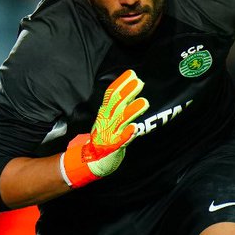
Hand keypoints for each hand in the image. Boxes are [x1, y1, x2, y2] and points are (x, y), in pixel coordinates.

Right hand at [60, 69, 148, 187]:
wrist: (89, 160)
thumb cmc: (102, 138)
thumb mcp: (107, 119)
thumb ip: (118, 107)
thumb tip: (130, 91)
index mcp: (104, 113)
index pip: (111, 95)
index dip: (121, 83)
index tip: (132, 74)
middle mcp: (106, 121)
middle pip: (117, 104)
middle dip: (128, 92)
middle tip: (139, 82)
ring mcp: (109, 134)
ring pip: (121, 120)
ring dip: (132, 111)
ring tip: (144, 103)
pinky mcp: (113, 147)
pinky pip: (121, 140)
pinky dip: (127, 134)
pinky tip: (135, 128)